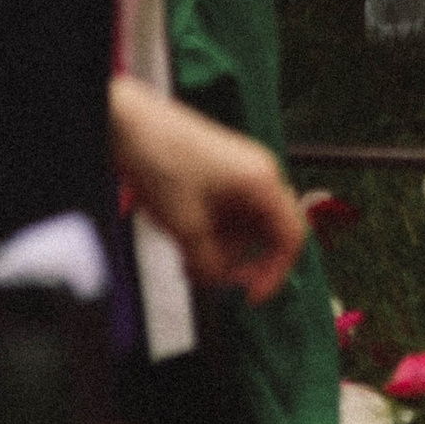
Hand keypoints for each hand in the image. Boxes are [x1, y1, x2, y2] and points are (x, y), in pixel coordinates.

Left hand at [109, 77, 304, 303]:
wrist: (132, 127)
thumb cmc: (164, 161)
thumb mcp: (187, 228)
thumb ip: (210, 265)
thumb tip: (219, 283)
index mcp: (263, 182)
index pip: (292, 236)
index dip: (276, 273)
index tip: (251, 296)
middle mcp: (259, 175)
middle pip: (268, 232)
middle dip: (244, 262)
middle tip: (219, 282)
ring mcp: (240, 173)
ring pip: (245, 226)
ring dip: (223, 251)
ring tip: (191, 265)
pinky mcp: (221, 174)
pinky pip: (228, 214)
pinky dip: (213, 235)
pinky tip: (188, 247)